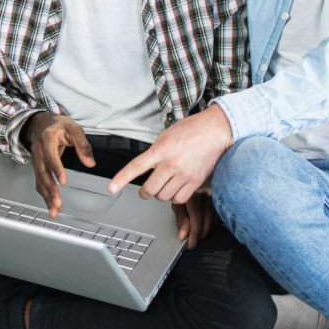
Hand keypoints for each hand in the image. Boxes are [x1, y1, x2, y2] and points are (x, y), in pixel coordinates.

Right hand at [25, 112, 93, 217]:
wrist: (41, 123)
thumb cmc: (59, 125)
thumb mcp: (74, 129)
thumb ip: (83, 145)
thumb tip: (90, 163)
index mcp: (47, 138)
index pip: (50, 156)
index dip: (56, 170)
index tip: (63, 182)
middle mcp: (38, 150)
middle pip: (42, 172)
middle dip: (50, 189)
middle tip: (58, 202)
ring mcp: (36, 159)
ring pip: (39, 180)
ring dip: (46, 196)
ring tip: (54, 209)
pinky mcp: (37, 167)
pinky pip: (39, 182)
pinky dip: (45, 195)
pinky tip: (51, 205)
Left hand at [109, 104, 232, 203]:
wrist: (217, 130)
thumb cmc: (192, 129)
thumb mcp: (167, 135)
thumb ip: (155, 152)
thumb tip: (145, 167)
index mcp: (161, 149)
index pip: (136, 167)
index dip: (121, 179)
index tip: (112, 188)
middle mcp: (171, 163)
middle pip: (149, 189)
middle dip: (145, 191)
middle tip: (146, 189)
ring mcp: (184, 174)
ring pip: (162, 196)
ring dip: (160, 194)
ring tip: (164, 185)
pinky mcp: (196, 181)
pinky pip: (178, 199)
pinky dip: (174, 197)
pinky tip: (176, 189)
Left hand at [172, 190, 216, 249]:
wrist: (196, 182)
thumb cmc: (186, 195)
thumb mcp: (178, 205)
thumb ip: (181, 220)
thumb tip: (183, 236)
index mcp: (195, 198)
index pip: (196, 227)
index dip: (192, 240)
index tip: (187, 246)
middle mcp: (209, 199)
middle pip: (205, 230)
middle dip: (196, 238)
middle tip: (189, 238)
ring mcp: (217, 202)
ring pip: (211, 229)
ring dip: (203, 233)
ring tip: (195, 228)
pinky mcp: (222, 206)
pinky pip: (217, 224)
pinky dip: (210, 228)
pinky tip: (203, 223)